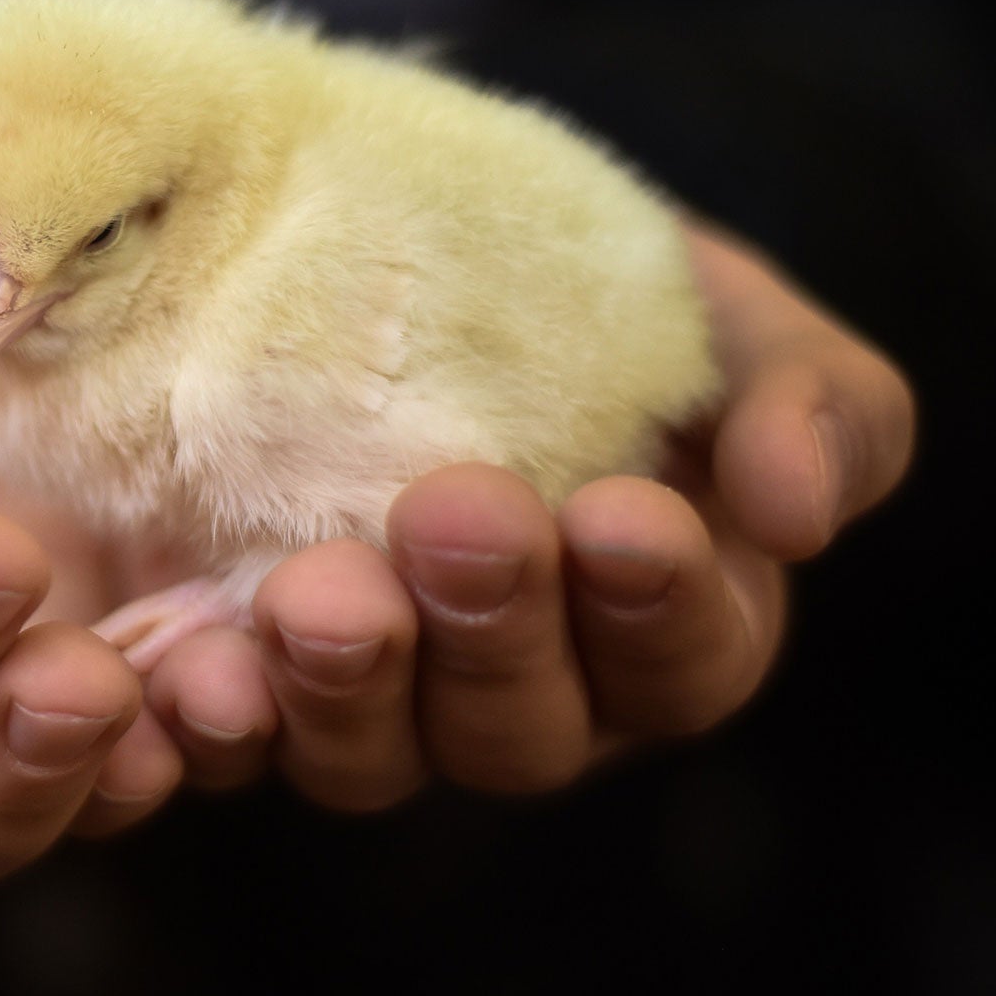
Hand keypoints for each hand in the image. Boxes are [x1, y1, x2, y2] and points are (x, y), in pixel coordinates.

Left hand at [135, 222, 917, 806]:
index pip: (682, 661)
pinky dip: (205, 715)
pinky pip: (221, 736)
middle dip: (492, 631)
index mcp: (651, 632)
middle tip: (456, 517)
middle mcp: (511, 696)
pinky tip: (181, 668)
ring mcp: (368, 702)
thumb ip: (813, 404)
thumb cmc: (600, 291)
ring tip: (311, 594)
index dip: (659, 606)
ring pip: (366, 753)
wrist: (394, 243)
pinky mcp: (238, 674)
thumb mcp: (730, 317)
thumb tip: (800, 512)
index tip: (624, 514)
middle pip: (518, 729)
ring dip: (342, 684)